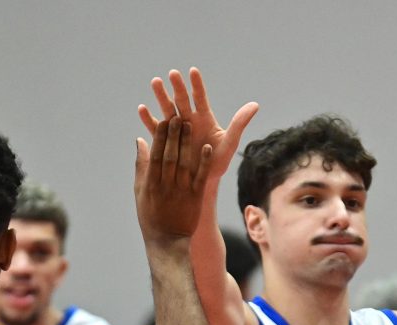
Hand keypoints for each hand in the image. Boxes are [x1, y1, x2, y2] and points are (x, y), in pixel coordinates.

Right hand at [135, 119, 213, 243]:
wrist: (167, 242)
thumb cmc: (151, 216)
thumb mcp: (140, 192)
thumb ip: (141, 166)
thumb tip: (141, 140)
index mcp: (150, 184)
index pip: (154, 156)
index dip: (158, 138)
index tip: (162, 121)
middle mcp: (164, 186)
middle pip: (169, 156)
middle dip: (173, 136)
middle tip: (177, 117)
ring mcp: (180, 192)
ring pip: (184, 163)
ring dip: (187, 144)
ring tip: (190, 125)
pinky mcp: (195, 198)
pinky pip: (200, 177)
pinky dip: (203, 162)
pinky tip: (208, 147)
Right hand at [138, 67, 257, 181]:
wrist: (202, 180)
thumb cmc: (218, 162)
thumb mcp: (230, 142)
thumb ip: (239, 123)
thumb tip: (255, 104)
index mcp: (204, 118)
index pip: (200, 98)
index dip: (197, 85)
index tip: (193, 71)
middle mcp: (189, 120)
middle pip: (182, 100)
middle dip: (177, 87)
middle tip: (172, 74)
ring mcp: (176, 130)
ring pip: (167, 109)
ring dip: (161, 97)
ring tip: (155, 82)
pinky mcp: (165, 141)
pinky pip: (156, 129)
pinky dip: (148, 119)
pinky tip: (142, 109)